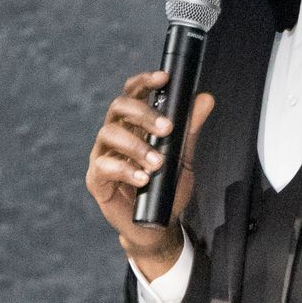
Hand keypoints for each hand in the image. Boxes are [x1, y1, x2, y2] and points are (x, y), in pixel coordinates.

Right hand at [86, 70, 215, 273]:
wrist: (157, 224)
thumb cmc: (165, 187)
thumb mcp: (184, 156)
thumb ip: (190, 128)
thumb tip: (205, 99)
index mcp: (134, 124)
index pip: (134, 93)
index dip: (145, 81)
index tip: (163, 78)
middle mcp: (116, 134)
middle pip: (119, 107)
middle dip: (144, 113)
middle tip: (167, 128)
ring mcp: (103, 155)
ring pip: (110, 134)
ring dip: (137, 146)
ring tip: (157, 163)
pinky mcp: (96, 179)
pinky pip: (104, 167)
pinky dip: (125, 171)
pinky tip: (143, 179)